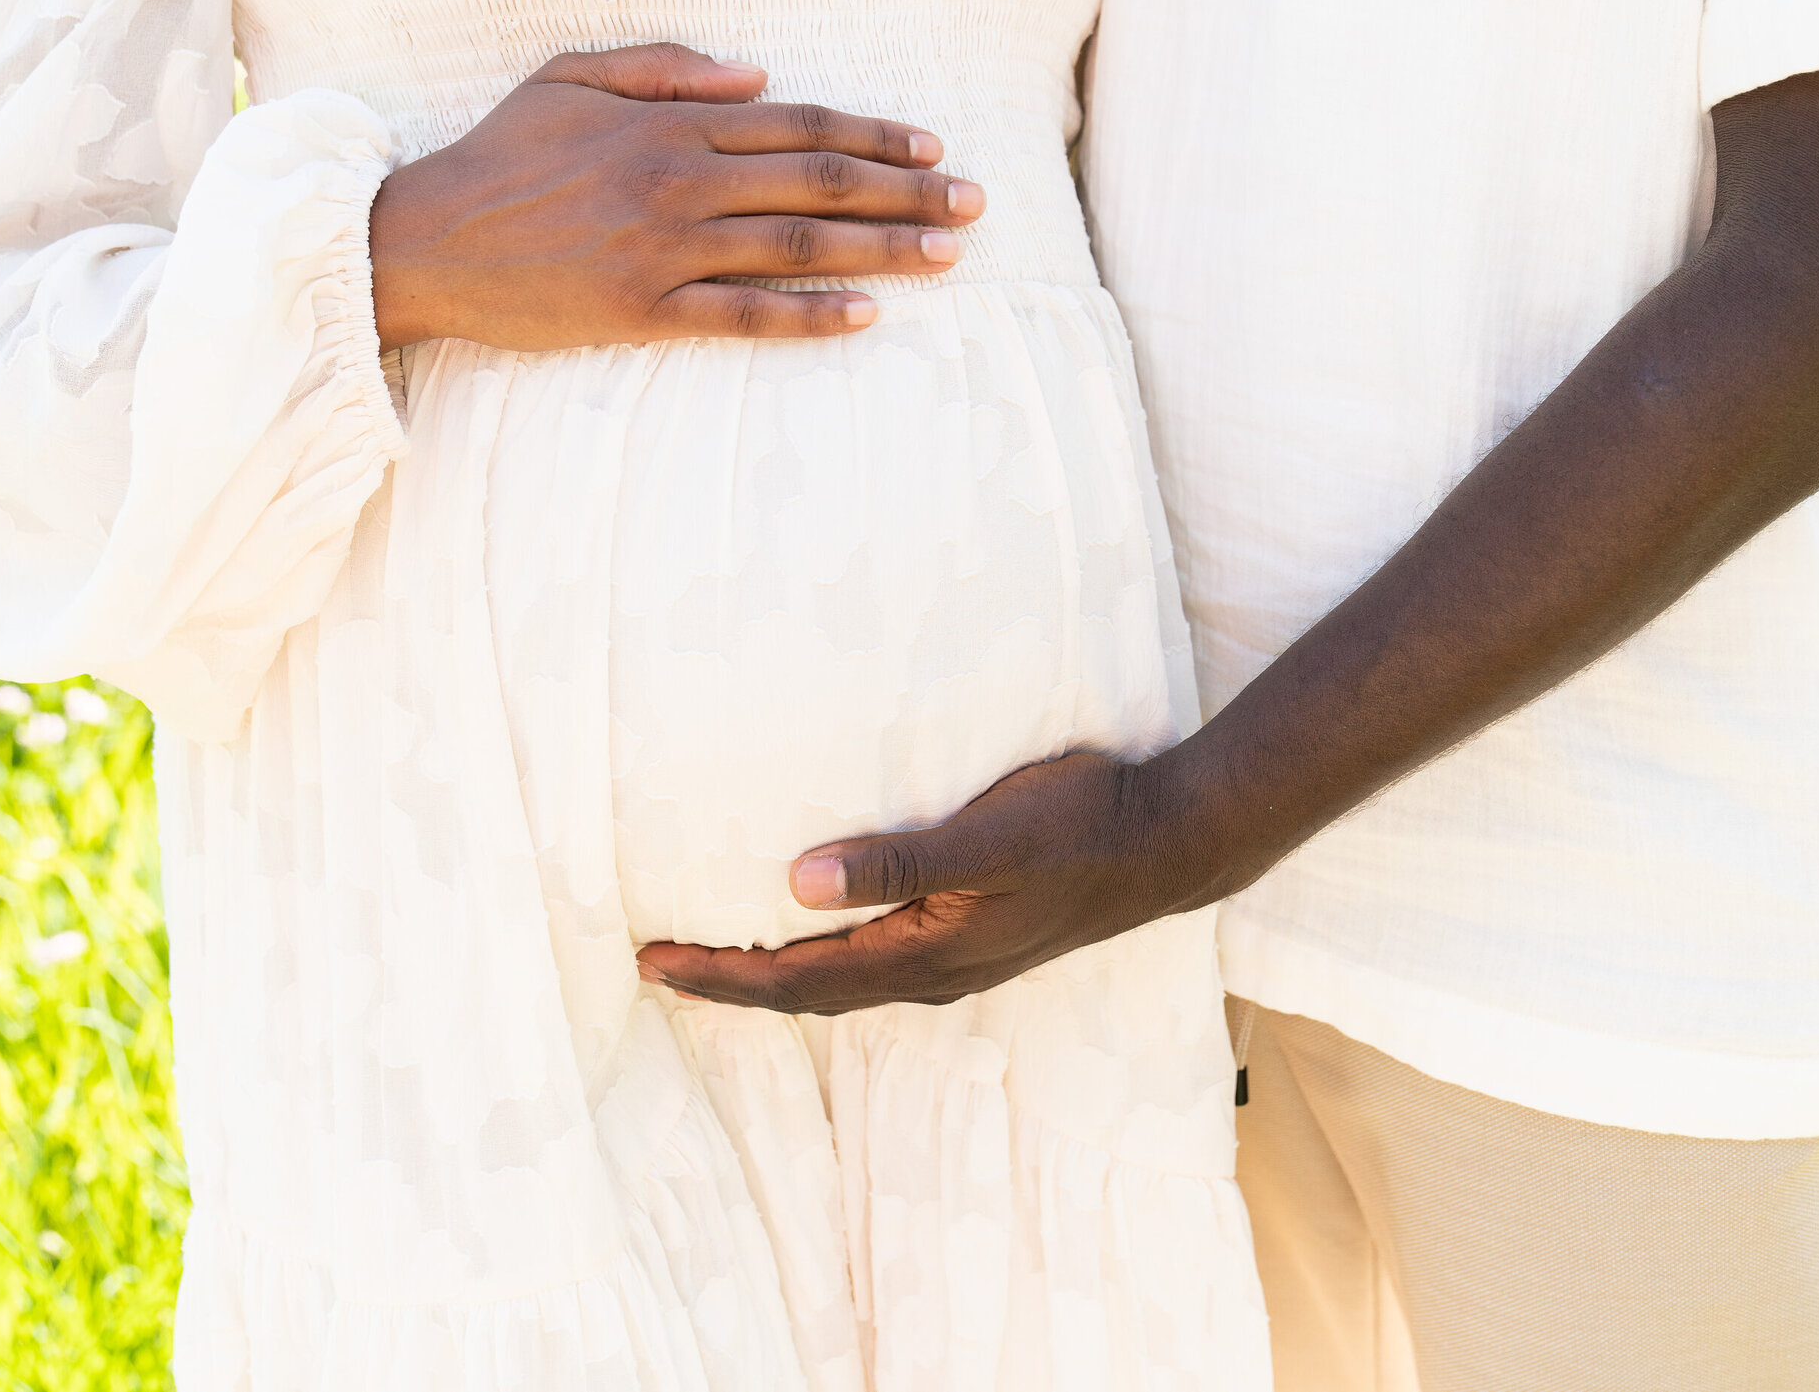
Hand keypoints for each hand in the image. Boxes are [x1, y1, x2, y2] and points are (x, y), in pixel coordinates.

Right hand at [369, 42, 985, 350]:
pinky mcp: (645, 311)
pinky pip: (745, 315)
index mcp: (670, 125)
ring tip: (948, 253)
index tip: (933, 146)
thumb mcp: (570, 76)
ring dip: (884, 247)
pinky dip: (810, 313)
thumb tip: (758, 76)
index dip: (874, 134)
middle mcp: (679, 182)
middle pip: (819, 181)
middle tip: (975, 203)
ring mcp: (665, 249)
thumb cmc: (499, 156)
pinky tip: (866, 313)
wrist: (426, 239)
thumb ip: (665, 68)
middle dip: (908, 190)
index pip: (798, 126)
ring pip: (798, 243)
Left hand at [633, 752, 1231, 1013]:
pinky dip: (824, 955)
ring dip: (774, 974)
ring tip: (719, 956)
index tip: (650, 961)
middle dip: (730, 982)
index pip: (796, 980)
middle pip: (808, 993)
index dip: (720, 976)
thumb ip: (897, 862)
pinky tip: (816, 927)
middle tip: (657, 963)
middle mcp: (933, 971)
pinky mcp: (974, 937)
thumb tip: (796, 884)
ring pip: (841, 982)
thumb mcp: (987, 838)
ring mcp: (957, 960)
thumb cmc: (1080, 826)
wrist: (1168, 844)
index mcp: (925, 955)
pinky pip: (874, 961)